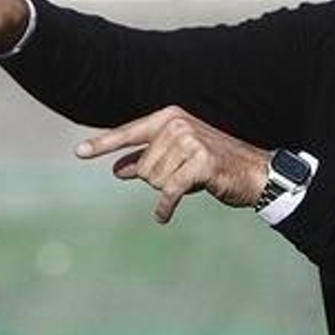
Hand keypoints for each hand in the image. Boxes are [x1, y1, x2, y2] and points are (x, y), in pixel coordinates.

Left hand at [76, 106, 270, 223]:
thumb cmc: (214, 165)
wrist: (255, 173)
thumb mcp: (177, 160)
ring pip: (153, 180)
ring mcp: (190, 141)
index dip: (103, 144)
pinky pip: (168, 192)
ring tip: (191, 182)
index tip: (79, 152)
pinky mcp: (200, 163)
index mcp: (170, 117)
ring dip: (168, 190)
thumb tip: (117, 170)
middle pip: (142, 167)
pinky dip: (165, 207)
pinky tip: (163, 217)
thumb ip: (147, 161)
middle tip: (183, 178)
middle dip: (158, 180)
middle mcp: (178, 124)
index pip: (129, 133)